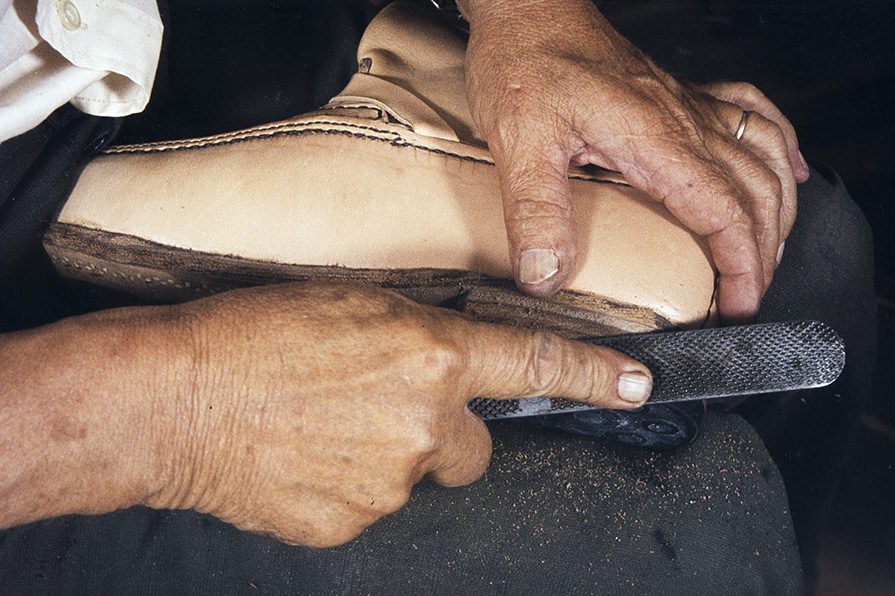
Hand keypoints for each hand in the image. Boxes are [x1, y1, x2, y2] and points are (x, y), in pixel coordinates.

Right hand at [145, 283, 651, 545]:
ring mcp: (390, 482)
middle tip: (382, 407)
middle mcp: (424, 424)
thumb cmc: (251, 332)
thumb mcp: (352, 305)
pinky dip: (349, 484)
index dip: (593, 371)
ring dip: (388, 455)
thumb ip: (419, 340)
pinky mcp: (352, 523)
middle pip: (472, 445)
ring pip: (417, 474)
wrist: (173, 398)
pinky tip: (305, 457)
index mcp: (428, 354)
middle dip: (444, 432)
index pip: (534, 361)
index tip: (638, 381)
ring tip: (324, 425)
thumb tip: (449, 372)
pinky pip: (372, 503)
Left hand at [462, 0, 807, 320]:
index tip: (741, 306)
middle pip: (756, 191)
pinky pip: (750, 114)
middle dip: (763, 253)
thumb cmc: (524, 65)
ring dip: (778, 209)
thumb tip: (544, 275)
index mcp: (654, 140)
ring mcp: (686, 105)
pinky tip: (786, 169)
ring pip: (764, 155)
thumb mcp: (519, 144)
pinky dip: (777, 146)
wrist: (528, 12)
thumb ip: (534, 212)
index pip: (724, 211)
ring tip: (769, 255)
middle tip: (748, 298)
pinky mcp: (677, 96)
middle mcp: (683, 121)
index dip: (741, 265)